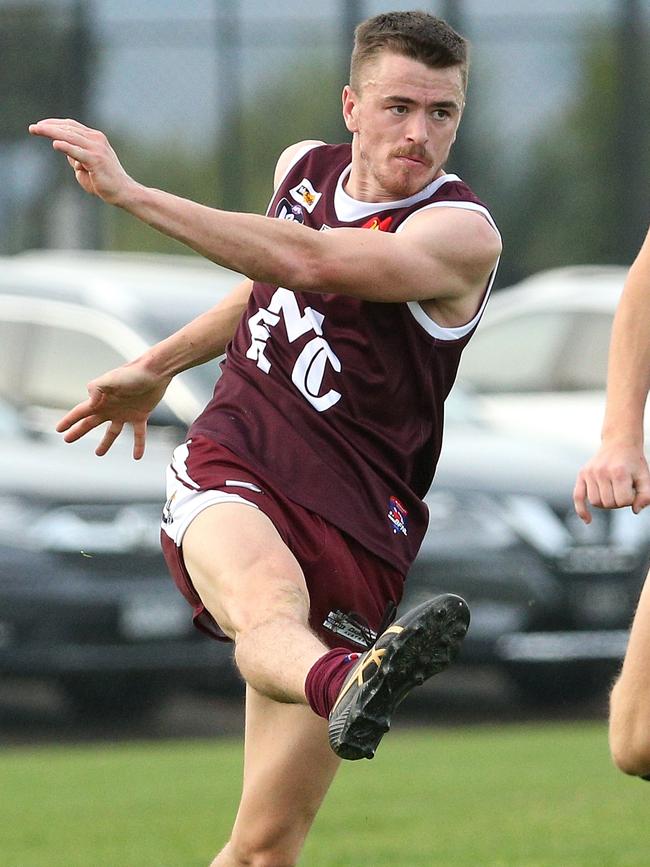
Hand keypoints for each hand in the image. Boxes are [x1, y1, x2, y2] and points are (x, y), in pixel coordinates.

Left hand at [28, 118, 133, 205]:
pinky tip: (55, 144)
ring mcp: (97, 149)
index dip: (54, 124)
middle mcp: (96, 140)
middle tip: (32, 128)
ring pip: (70, 137)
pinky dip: (67, 147)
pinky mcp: (96, 160)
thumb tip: (63, 148)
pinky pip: (78, 152)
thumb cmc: (104, 182)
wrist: (123, 192)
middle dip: (48, 127)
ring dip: (52, 133)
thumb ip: (74, 156)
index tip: (40, 126)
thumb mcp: (85, 165)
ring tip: (37, 130)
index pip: (71, 126)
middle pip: (68, 129)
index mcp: (95, 138)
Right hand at [56, 362, 171, 459]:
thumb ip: (96, 389)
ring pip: (112, 432)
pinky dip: (138, 445)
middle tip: (67, 440)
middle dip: (78, 431)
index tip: (58, 429)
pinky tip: (137, 456)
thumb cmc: (132, 373)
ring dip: (106, 443)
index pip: (80, 412)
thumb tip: (90, 403)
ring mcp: (124, 413)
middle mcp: (110, 407)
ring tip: (99, 453)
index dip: (69, 421)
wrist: (154, 372)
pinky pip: (138, 434)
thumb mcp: (110, 379)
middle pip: (91, 423)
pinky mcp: (140, 415)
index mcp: (100, 400)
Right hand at [573, 442, 649, 522]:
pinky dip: (581, 510)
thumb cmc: (633, 461)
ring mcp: (590, 473)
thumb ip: (646, 495)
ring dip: (605, 503)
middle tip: (623, 490)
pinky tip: (588, 520)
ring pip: (596, 502)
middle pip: (608, 503)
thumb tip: (635, 510)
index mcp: (619, 473)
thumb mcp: (645, 476)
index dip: (630, 500)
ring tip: (612, 492)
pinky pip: (577, 496)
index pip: (623, 501)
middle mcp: (602, 472)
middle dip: (618, 502)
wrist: (619, 441)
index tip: (632, 491)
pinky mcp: (582, 474)